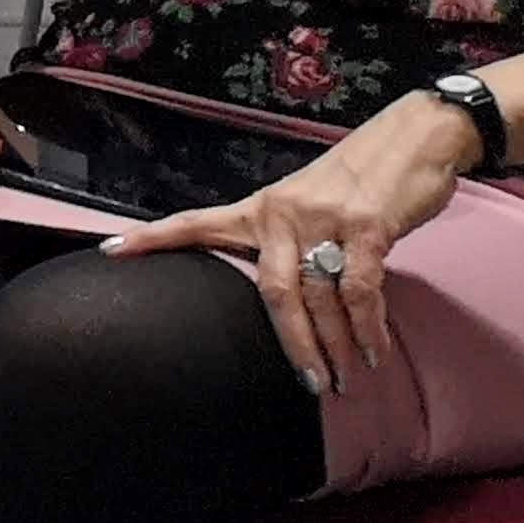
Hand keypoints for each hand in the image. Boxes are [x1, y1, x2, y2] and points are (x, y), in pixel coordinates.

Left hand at [106, 97, 476, 394]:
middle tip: (308, 385)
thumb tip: (277, 290)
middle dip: (293, 344)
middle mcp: (281, 214)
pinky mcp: (366, 228)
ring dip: (336, 346)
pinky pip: (360, 290)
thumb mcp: (307, 204)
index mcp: (260, 208)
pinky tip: (372, 351)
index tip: (109, 250)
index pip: (196, 223)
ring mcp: (324, 220)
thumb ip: (286, 240)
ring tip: (344, 380)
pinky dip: (368, 327)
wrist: (414, 137)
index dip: (152, 238)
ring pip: (319, 298)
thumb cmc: (358, 179)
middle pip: (272, 291)